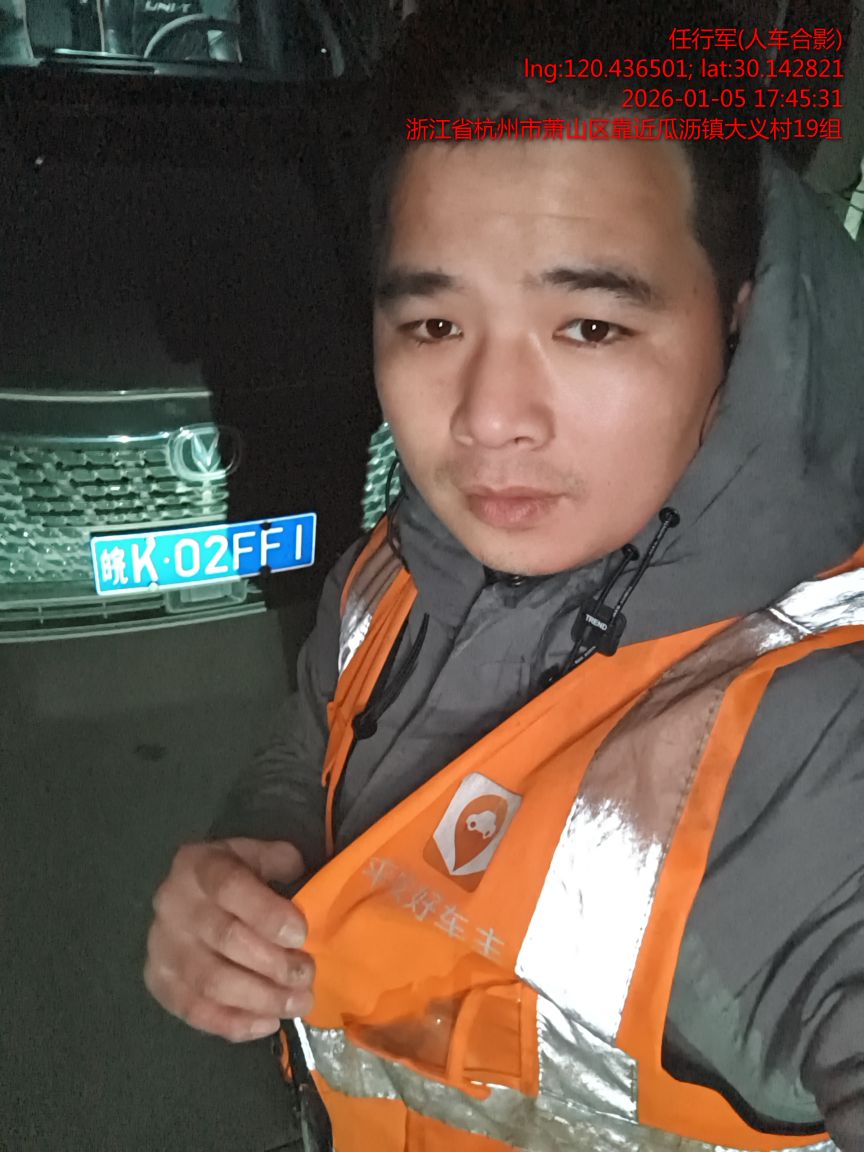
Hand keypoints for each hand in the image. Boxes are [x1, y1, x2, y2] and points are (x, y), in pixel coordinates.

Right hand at [144, 837, 313, 1042]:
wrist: (186, 895)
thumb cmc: (232, 874)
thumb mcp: (257, 854)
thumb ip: (282, 864)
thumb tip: (307, 892)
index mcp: (199, 865)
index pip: (230, 887)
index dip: (267, 914)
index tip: (300, 935)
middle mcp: (173, 904)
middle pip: (224, 938)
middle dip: (274, 963)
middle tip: (308, 976)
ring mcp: (161, 946)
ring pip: (211, 982)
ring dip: (261, 998)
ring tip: (298, 1004)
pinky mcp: (158, 981)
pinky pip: (195, 1011)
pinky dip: (234, 1023)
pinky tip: (268, 1023)